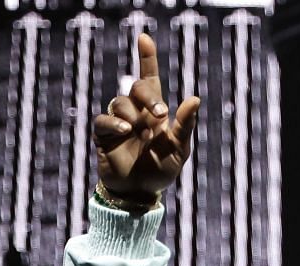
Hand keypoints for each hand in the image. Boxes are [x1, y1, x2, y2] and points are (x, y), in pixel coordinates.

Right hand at [93, 33, 200, 202]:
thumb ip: (185, 125)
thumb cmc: (161, 170)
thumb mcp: (179, 149)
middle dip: (146, 94)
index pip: (150, 78)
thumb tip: (195, 98)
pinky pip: (104, 120)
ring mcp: (118, 122)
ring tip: (139, 133)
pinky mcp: (104, 135)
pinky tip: (125, 131)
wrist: (140, 193)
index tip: (144, 38)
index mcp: (154, 111)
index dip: (146, 58)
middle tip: (160, 112)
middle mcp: (136, 112)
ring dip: (132, 114)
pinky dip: (114, 123)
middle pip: (136, 86)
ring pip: (119, 102)